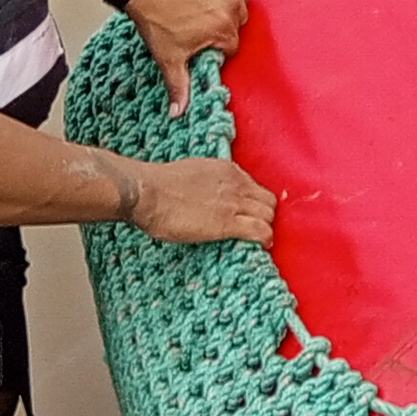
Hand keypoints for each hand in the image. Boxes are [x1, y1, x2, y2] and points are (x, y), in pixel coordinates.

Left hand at [126, 0, 251, 115]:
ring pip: (241, 9)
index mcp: (222, 30)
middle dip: (223, 31)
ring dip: (229, 12)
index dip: (216, 49)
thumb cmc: (157, 21)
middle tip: (200, 29)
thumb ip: (179, 86)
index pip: (232, 48)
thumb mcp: (169, 57)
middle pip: (238, 28)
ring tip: (206, 14)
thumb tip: (178, 112)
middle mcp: (231, 9)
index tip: (202, 45)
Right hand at [129, 156, 276, 243]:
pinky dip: (265, 238)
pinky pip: (261, 231)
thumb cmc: (158, 185)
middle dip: (265, 214)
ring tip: (258, 238)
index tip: (248, 211)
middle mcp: (236, 184)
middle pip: (267, 200)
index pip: (255, 186)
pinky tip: (263, 245)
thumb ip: (207, 181)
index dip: (254, 201)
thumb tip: (204, 194)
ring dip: (266, 227)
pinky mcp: (228, 223)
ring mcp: (235, 203)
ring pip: (269, 215)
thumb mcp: (192, 173)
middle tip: (257, 227)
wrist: (148, 192)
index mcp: (227, 170)